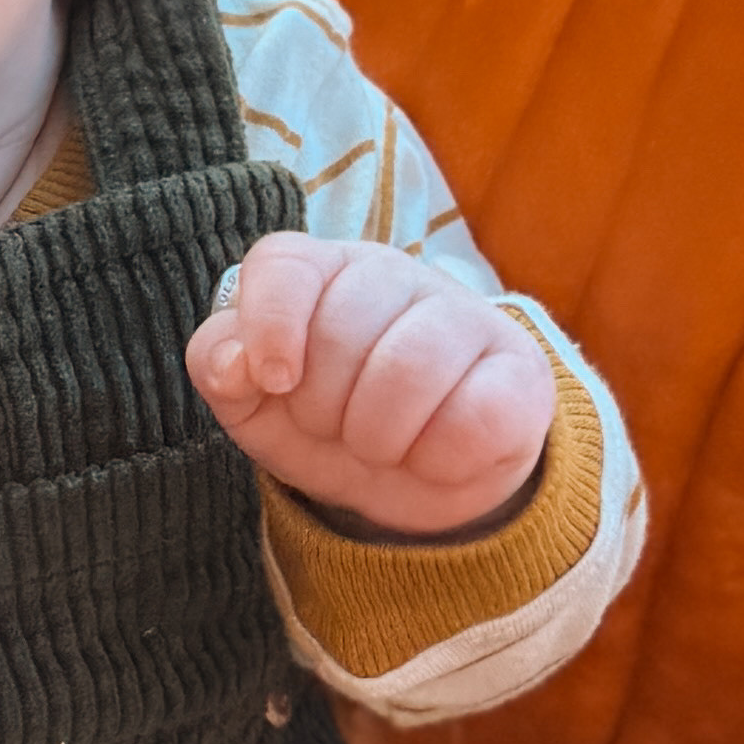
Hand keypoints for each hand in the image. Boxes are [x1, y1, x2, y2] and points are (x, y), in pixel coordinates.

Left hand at [186, 234, 553, 535]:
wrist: (417, 479)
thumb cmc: (331, 424)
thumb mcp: (258, 406)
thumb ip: (223, 367)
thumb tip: (236, 361)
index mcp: (325, 272)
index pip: (284, 263)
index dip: (271, 324)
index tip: (274, 381)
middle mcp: (396, 276)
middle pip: (341, 334)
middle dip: (325, 410)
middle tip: (340, 426)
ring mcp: (466, 315)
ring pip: (406, 374)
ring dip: (379, 440)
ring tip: (383, 444)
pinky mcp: (520, 369)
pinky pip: (469, 421)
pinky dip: (437, 460)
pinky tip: (436, 453)